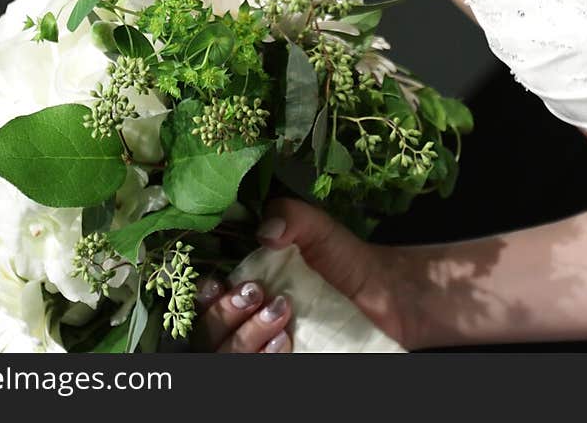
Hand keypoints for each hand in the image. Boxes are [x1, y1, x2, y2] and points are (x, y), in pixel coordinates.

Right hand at [189, 197, 413, 351]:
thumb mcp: (318, 227)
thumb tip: (265, 232)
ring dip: (246, 338)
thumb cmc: (344, 258)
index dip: (202, 295)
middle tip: (259, 294)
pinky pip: (257, 369)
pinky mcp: (285, 361)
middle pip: (208, 330)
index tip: (217, 284)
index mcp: (244, 281)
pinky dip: (264, 357)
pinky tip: (285, 341)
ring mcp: (263, 345)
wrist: (384, 295)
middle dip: (226, 315)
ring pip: (227, 356)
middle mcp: (246, 317)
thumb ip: (290, 217)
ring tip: (281, 314)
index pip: (204, 296)